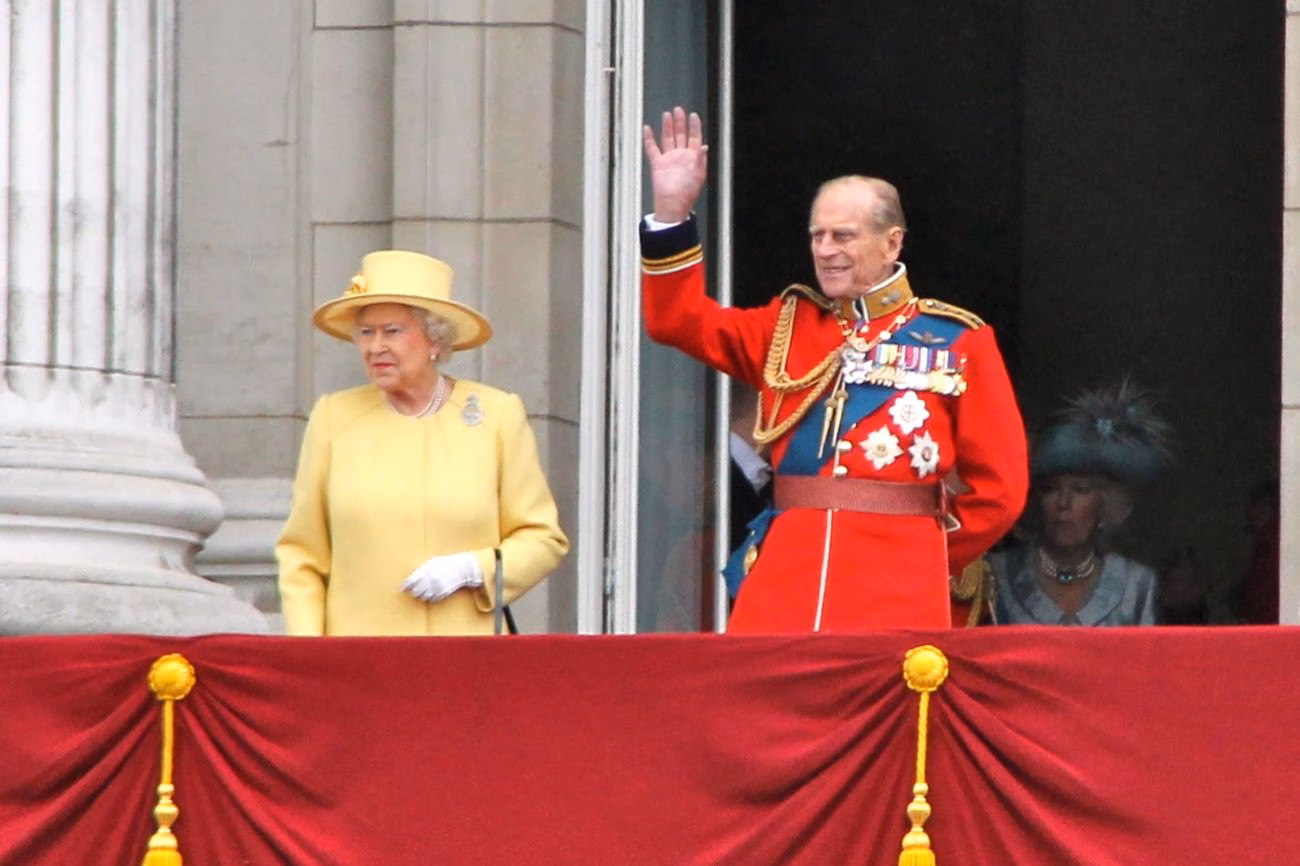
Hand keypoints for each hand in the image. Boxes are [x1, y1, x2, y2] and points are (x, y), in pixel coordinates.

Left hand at [401, 552, 483, 602]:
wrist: (462, 567)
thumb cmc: (446, 563)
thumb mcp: (432, 562)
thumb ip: (421, 570)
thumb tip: (411, 579)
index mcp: (426, 571)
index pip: (410, 582)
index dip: (405, 587)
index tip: (403, 589)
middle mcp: (430, 580)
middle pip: (415, 592)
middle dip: (414, 592)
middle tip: (414, 591)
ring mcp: (437, 587)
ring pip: (423, 597)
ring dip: (422, 596)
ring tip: (423, 592)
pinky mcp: (443, 593)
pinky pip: (432, 599)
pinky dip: (431, 598)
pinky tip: (432, 593)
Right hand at [643, 106, 708, 222]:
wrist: (673, 204)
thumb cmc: (687, 193)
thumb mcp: (699, 175)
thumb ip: (701, 159)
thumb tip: (704, 146)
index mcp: (692, 158)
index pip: (694, 138)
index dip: (694, 127)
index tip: (693, 116)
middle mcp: (680, 156)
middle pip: (680, 135)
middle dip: (680, 122)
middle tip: (679, 110)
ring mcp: (669, 159)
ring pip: (668, 138)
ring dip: (667, 127)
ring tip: (667, 115)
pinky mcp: (658, 164)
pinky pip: (652, 148)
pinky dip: (649, 139)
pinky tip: (648, 129)